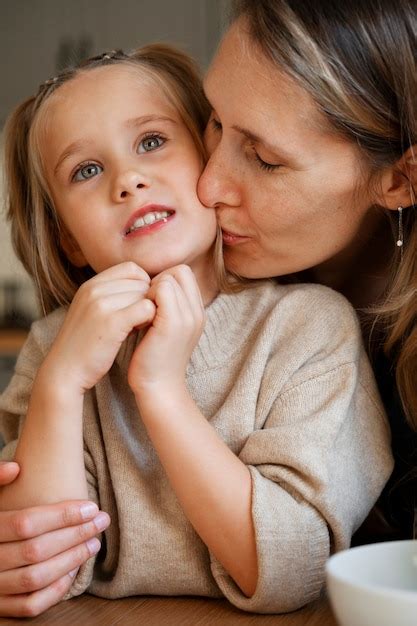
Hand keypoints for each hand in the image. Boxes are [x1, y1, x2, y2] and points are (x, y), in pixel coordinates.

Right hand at [0, 464, 109, 616]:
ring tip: (94, 543)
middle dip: (74, 535)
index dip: (61, 516)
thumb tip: (16, 468)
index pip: (26, 523)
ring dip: (71, 560)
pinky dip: (54, 590)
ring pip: (35, 578)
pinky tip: (73, 571)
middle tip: (101, 522)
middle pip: (36, 550)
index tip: (91, 507)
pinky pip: (29, 604)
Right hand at [42, 262, 155, 393]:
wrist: (64, 372)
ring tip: (136, 325)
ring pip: (145, 294)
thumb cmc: (82, 345)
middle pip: (140, 281)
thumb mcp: (90, 311)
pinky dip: (148, 319)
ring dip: (147, 310)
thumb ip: (109, 296)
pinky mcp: (112, 322)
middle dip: (146, 298)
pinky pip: (146, 309)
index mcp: (90, 285)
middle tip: (138, 318)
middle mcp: (94, 289)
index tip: (138, 303)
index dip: (142, 284)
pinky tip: (138, 330)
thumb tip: (141, 286)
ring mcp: (101, 304)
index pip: (131, 268)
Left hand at [128, 264, 204, 393]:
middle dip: (158, 280)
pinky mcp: (173, 322)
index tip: (150, 301)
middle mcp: (197, 312)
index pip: (184, 273)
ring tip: (142, 312)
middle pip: (180, 271)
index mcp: (197, 312)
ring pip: (169, 277)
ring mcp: (188, 316)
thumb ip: (166, 307)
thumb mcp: (165, 328)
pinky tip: (139, 316)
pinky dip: (146, 296)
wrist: (158, 388)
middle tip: (145, 305)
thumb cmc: (154, 359)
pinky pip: (161, 289)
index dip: (164, 280)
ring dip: (150, 289)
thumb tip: (150, 284)